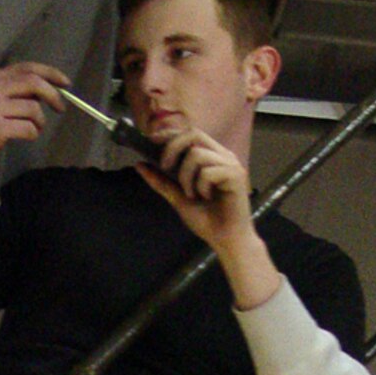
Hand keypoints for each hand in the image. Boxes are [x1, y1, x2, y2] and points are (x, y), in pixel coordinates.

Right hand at [0, 62, 68, 224]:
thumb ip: (15, 92)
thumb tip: (46, 90)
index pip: (27, 68)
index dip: (50, 73)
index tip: (65, 83)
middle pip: (33, 83)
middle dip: (53, 95)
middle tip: (61, 108)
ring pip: (33, 109)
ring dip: (40, 122)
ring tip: (34, 129)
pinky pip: (29, 128)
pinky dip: (33, 134)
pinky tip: (26, 137)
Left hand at [136, 128, 280, 308]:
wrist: (226, 240)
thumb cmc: (207, 220)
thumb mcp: (178, 197)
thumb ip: (162, 181)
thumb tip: (139, 165)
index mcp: (212, 156)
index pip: (190, 134)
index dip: (170, 133)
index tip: (151, 139)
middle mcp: (223, 155)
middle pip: (193, 134)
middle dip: (173, 148)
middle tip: (165, 167)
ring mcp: (231, 164)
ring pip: (197, 154)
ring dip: (186, 176)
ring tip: (192, 194)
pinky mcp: (236, 175)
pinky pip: (207, 171)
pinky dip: (200, 186)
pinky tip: (207, 198)